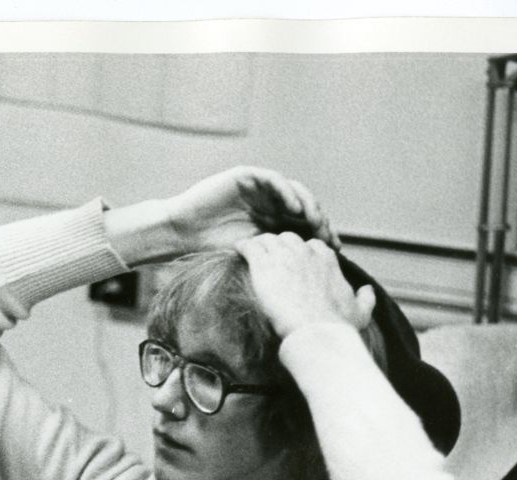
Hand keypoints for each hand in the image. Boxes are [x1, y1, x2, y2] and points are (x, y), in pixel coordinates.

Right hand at [165, 166, 339, 255]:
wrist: (181, 232)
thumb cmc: (210, 246)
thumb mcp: (252, 254)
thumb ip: (276, 252)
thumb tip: (307, 267)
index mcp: (272, 220)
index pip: (304, 224)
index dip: (321, 234)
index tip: (335, 250)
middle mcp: (270, 202)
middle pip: (304, 206)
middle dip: (319, 221)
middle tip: (328, 235)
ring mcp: (260, 188)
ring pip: (294, 191)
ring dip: (307, 204)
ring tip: (315, 220)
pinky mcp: (247, 176)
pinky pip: (274, 180)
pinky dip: (287, 192)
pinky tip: (294, 208)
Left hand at [235, 232, 376, 339]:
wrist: (316, 331)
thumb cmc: (337, 326)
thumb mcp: (361, 312)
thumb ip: (366, 298)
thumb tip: (368, 291)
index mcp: (327, 259)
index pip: (311, 245)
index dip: (301, 254)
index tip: (294, 265)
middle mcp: (307, 252)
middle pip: (289, 239)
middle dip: (280, 248)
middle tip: (270, 260)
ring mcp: (285, 256)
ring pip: (269, 240)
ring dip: (261, 247)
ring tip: (253, 255)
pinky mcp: (265, 265)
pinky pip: (251, 247)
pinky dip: (244, 247)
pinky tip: (239, 250)